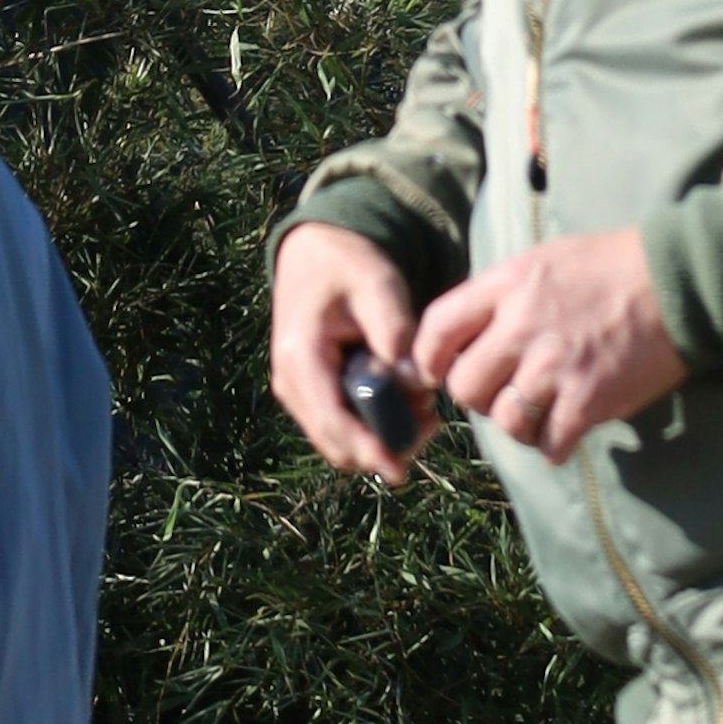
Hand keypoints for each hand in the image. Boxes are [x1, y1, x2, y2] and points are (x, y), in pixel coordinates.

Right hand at [269, 219, 432, 478]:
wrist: (315, 253)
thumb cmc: (346, 265)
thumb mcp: (378, 284)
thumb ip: (395, 331)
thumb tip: (414, 381)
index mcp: (301, 357)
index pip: (333, 423)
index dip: (368, 452)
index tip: (401, 470)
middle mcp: (291, 383)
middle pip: (337, 445)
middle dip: (385, 446)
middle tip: (431, 420)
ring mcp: (298, 392)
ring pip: (340, 443)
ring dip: (383, 438)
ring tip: (423, 406)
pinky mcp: (311, 395)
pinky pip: (343, 428)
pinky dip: (374, 426)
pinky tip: (406, 402)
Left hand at [410, 230, 684, 464]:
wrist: (678, 280)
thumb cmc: (611, 267)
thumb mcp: (543, 260)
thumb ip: (499, 296)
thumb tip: (464, 338)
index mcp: (507, 285)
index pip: (436, 329)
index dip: (427, 360)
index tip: (438, 374)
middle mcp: (522, 326)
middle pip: (465, 386)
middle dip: (480, 397)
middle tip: (505, 393)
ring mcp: (555, 366)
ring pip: (504, 421)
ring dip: (519, 425)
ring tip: (541, 414)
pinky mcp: (588, 399)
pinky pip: (549, 443)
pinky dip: (554, 445)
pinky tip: (566, 432)